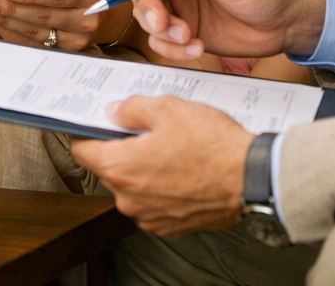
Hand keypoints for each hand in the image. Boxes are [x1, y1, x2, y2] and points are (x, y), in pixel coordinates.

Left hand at [0, 0, 108, 50]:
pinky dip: (15, 34)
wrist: (109, 17)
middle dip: (13, 10)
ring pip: (37, 32)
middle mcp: (85, 20)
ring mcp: (77, 39)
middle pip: (44, 17)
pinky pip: (35, 43)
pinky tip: (0, 25)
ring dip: (8, 23)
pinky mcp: (67, 51)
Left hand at [70, 96, 252, 235]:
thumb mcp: (167, 108)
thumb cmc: (212, 145)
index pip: (82, 150)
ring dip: (143, 169)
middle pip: (109, 168)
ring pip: (133, 186)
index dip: (85, 132)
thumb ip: (131, 109)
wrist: (251, 179)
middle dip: (122, 148)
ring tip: (172, 149)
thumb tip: (113, 112)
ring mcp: (149, 216)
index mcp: (120, 168)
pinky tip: (182, 169)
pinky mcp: (169, 226)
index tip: (90, 123)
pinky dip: (161, 187)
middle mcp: (128, 199)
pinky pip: (153, 202)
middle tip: (147, 129)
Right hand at [111, 0, 325, 60]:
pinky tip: (197, 49)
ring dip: (163, 33)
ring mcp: (182, 3)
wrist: (291, 22)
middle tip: (164, 25)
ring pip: (150, 18)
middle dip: (148, 10)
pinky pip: (165, 41)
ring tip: (189, 38)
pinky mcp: (187, 28)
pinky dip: (174, 49)